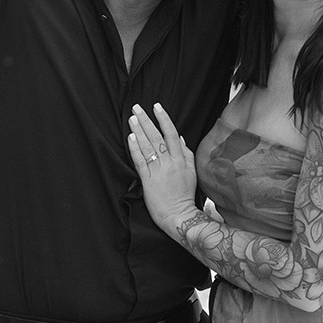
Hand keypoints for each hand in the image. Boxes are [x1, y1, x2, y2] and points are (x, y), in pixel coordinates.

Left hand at [127, 104, 198, 233]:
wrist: (179, 215)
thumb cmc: (185, 194)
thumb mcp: (191, 171)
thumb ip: (186, 153)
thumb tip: (180, 137)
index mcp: (181, 159)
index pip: (172, 134)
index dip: (164, 119)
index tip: (157, 106)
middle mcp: (169, 163)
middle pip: (157, 137)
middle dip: (146, 120)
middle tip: (137, 108)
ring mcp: (158, 171)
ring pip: (148, 147)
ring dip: (139, 131)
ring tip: (132, 118)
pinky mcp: (148, 181)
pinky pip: (140, 161)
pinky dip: (135, 149)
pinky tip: (131, 138)